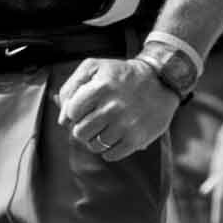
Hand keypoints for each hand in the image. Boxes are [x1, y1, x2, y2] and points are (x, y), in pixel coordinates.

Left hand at [56, 57, 181, 163]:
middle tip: (91, 121)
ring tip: (103, 128)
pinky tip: (113, 137)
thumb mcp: (94, 67)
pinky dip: (108, 150)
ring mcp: (125, 125)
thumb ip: (71, 87)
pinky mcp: (137, 139)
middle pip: (80, 132)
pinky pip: (111, 155)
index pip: (71, 112)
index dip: (72, 113)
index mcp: (100, 87)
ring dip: (94, 140)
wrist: (160, 81)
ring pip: (94, 146)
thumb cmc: (121, 74)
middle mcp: (112, 107)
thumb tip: (62, 118)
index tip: (82, 109)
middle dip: (81, 129)